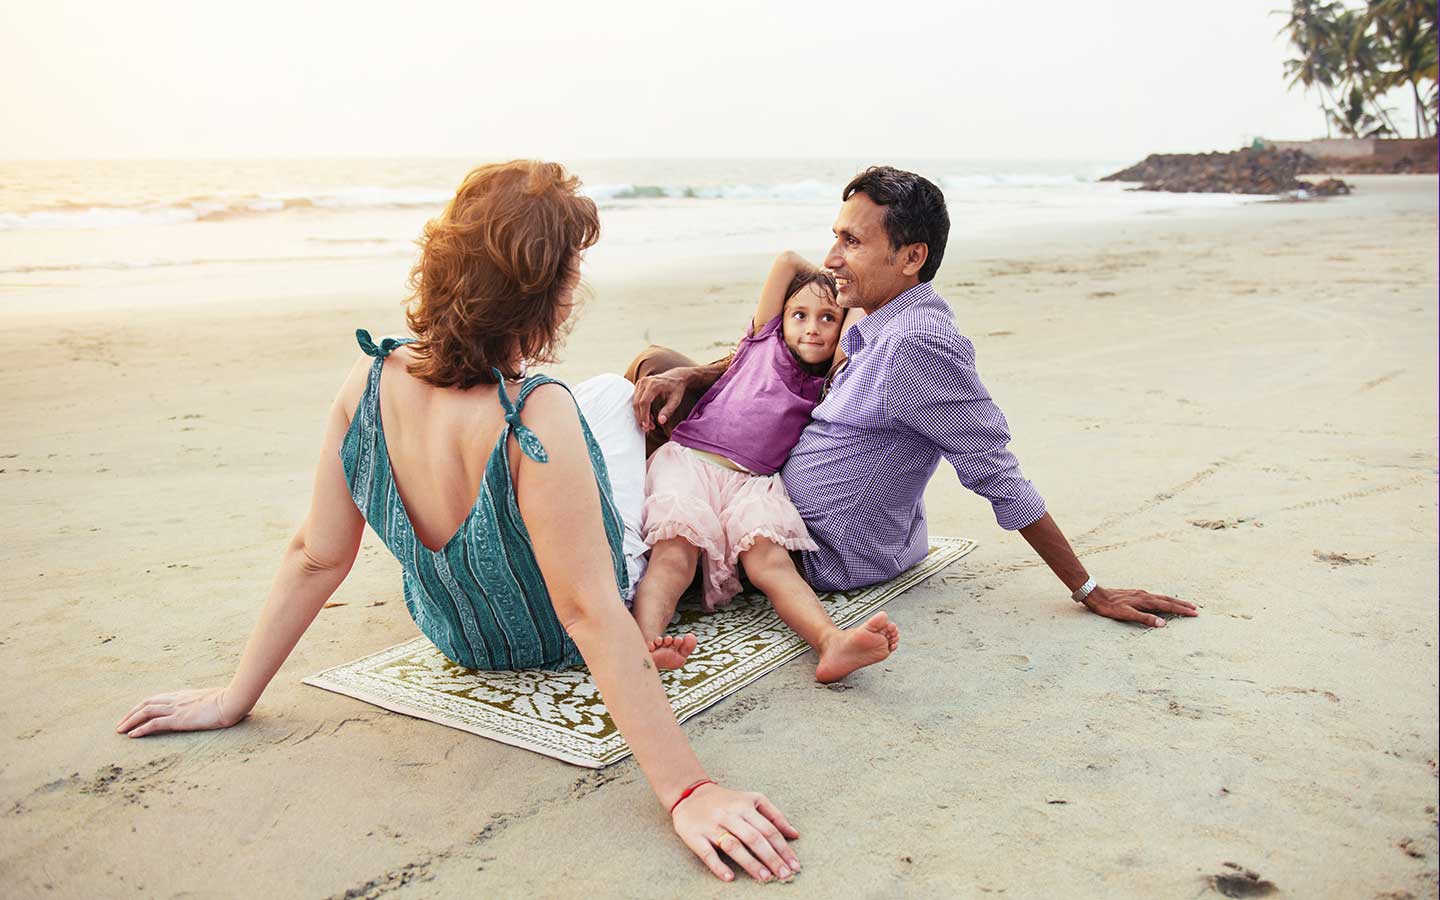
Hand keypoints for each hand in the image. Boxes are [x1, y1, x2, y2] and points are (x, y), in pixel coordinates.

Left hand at [115, 687, 245, 737]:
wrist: (233, 700)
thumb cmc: (232, 701)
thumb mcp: (220, 701)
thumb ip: (217, 705)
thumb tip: (234, 711)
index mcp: (185, 695)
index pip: (159, 698)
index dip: (144, 706)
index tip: (136, 713)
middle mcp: (178, 699)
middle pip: (147, 703)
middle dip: (131, 713)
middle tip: (121, 723)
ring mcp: (177, 708)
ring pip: (146, 711)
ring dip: (130, 720)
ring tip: (120, 730)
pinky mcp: (179, 719)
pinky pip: (154, 723)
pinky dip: (140, 729)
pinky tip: (132, 735)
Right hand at [631, 369, 691, 432]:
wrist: (676, 376)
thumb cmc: (677, 388)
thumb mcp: (676, 400)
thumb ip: (668, 410)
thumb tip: (661, 421)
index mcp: (654, 384)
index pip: (644, 402)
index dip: (644, 415)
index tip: (647, 426)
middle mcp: (645, 382)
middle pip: (637, 403)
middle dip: (641, 417)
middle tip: (647, 428)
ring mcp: (641, 382)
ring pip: (635, 402)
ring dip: (640, 415)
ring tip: (650, 424)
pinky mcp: (639, 385)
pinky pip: (636, 399)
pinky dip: (641, 409)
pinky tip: (649, 416)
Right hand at [671, 783, 800, 882]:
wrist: (689, 793)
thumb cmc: (727, 800)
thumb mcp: (751, 800)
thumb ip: (774, 816)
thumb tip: (795, 835)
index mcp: (744, 805)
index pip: (768, 828)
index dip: (783, 848)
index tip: (795, 865)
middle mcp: (729, 814)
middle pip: (754, 838)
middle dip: (772, 858)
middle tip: (785, 875)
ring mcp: (711, 825)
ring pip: (733, 845)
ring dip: (750, 863)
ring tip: (765, 878)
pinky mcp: (694, 835)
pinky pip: (707, 853)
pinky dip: (718, 866)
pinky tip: (730, 877)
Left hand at [1083, 586, 1197, 627]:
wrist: (1096, 595)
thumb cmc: (1109, 607)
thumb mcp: (1126, 614)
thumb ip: (1144, 618)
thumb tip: (1163, 624)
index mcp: (1145, 600)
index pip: (1168, 605)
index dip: (1182, 610)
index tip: (1194, 613)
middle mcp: (1145, 595)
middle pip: (1167, 599)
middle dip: (1182, 604)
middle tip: (1195, 608)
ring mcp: (1140, 593)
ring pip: (1161, 597)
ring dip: (1174, 601)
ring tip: (1183, 604)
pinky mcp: (1135, 594)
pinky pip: (1154, 597)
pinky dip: (1163, 600)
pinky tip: (1161, 602)